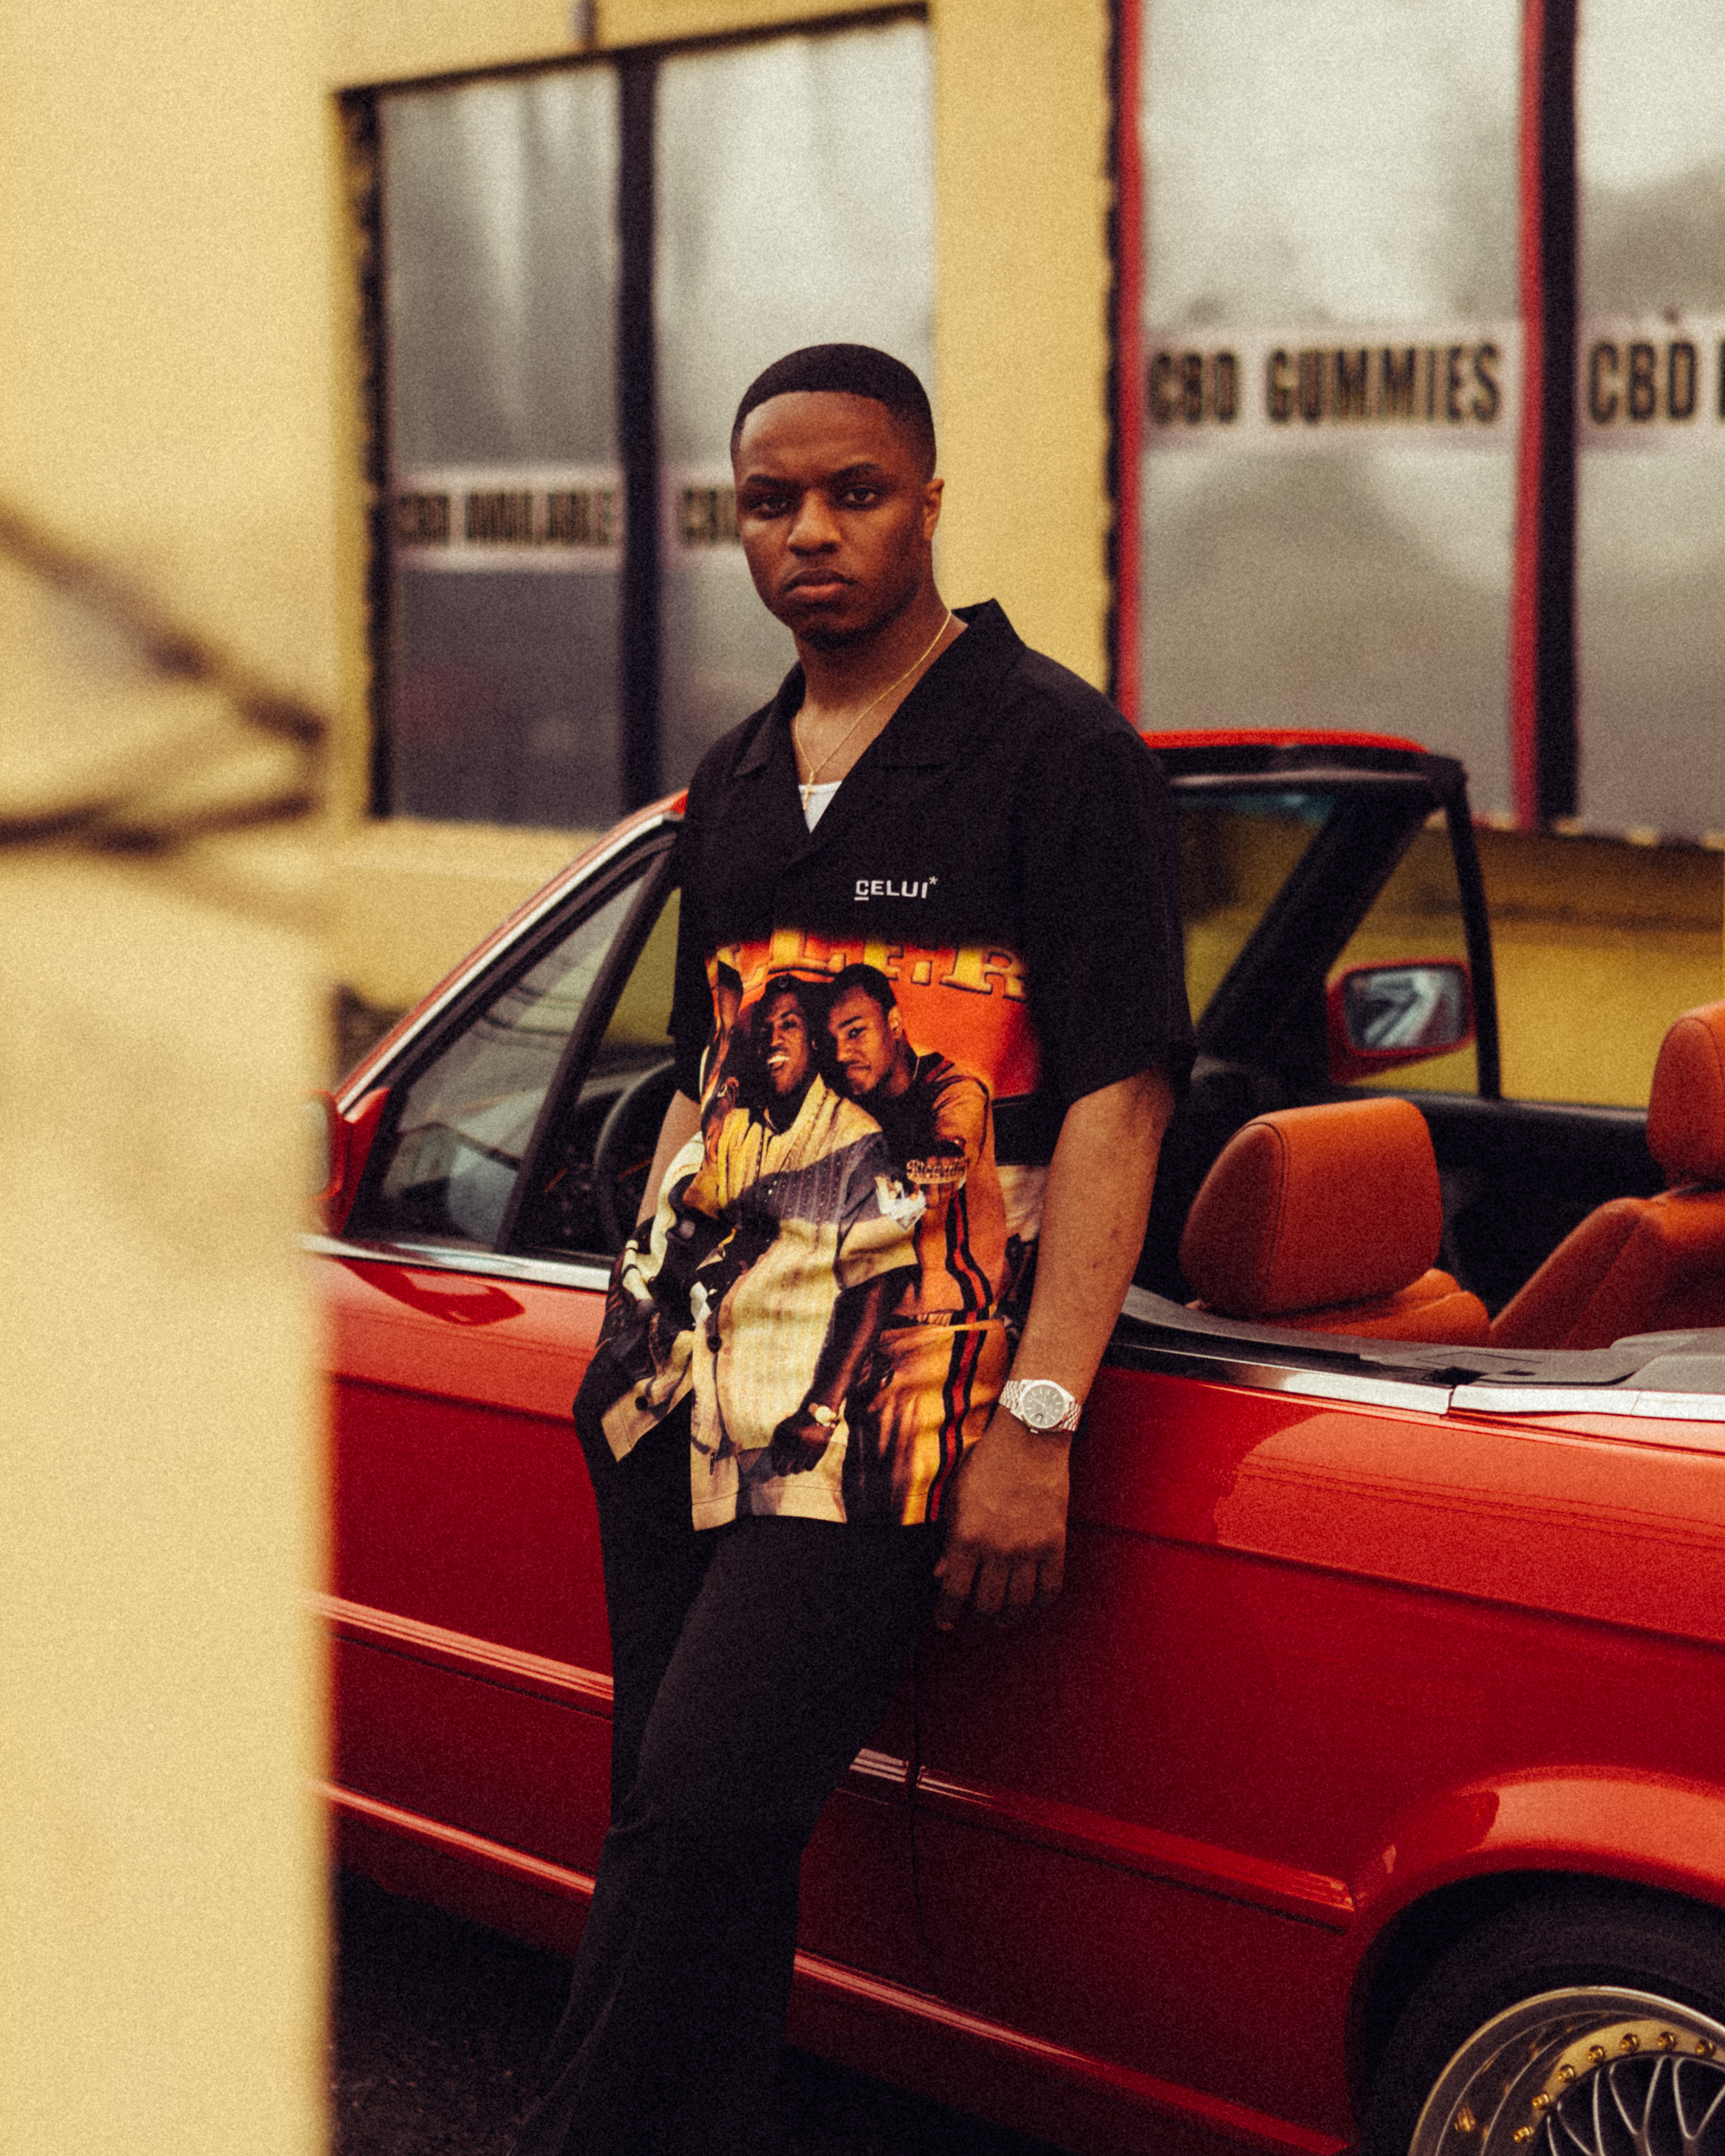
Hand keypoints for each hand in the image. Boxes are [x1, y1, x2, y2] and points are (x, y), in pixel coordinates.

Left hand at [769, 1407, 834, 1476]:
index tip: (776, 1467)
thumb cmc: (796, 1423)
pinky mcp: (819, 1452)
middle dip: (782, 1472)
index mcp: (784, 1440)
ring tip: (794, 1466)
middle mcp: (795, 1446)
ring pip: (797, 1470)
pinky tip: (805, 1461)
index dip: (775, 1466)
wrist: (817, 1414)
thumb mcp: (781, 1429)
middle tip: (782, 1472)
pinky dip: (806, 1466)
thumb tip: (774, 1461)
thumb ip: (775, 1443)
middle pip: (784, 1470)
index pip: (776, 1461)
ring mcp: (807, 1450)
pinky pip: (809, 1468)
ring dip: (795, 1469)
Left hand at [934, 1411, 1068, 1629]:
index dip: (946, 1614)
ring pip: (1019, 1603)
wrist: (1030, 1438)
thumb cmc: (987, 1463)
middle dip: (978, 1616)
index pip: (954, 1593)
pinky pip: (1050, 1588)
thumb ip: (950, 1540)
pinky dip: (1040, 1602)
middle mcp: (998, 1549)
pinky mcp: (1055, 1543)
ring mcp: (1029, 1548)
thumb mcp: (956, 1498)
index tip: (945, 1622)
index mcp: (967, 1537)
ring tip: (1002, 1616)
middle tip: (976, 1615)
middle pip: (987, 1605)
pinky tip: (1032, 1602)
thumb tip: (941, 1575)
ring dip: (1008, 1615)